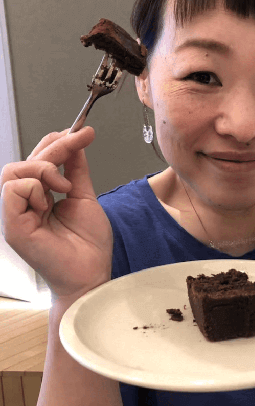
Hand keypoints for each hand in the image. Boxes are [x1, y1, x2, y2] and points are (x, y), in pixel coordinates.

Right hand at [0, 127, 112, 302]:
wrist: (91, 273)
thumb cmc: (88, 244)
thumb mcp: (84, 197)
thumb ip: (76, 171)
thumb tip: (76, 143)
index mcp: (39, 198)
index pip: (37, 161)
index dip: (56, 143)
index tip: (83, 131)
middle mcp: (24, 204)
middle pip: (24, 162)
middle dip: (54, 148)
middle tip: (78, 142)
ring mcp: (16, 215)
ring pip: (12, 172)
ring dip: (43, 169)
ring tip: (64, 186)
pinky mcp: (13, 226)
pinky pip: (12, 190)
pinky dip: (35, 187)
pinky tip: (51, 200)